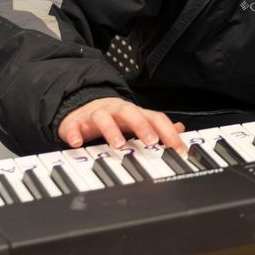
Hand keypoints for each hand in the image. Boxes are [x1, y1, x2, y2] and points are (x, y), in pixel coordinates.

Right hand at [58, 97, 186, 152]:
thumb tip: (180, 129)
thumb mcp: (137, 120)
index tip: (178, 148)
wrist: (83, 105)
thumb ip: (157, 126)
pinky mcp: (76, 122)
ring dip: (111, 130)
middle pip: (131, 113)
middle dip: (142, 126)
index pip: (155, 118)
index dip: (168, 132)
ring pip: (104, 117)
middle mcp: (117, 111)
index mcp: (135, 113)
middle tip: (152, 141)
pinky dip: (75, 134)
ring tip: (118, 145)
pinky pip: (73, 126)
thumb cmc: (114, 117)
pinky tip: (77, 143)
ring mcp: (96, 115)